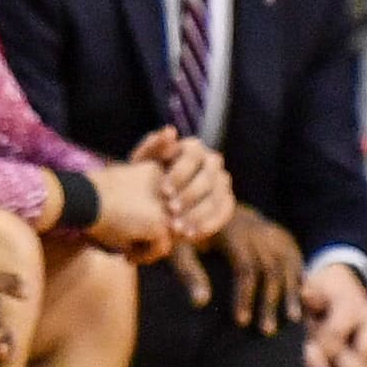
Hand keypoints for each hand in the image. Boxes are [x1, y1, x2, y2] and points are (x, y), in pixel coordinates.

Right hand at [84, 160, 173, 263]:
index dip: (148, 219)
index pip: (165, 201)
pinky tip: (126, 255)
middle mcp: (168, 186)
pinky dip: (145, 256)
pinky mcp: (161, 223)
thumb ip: (137, 201)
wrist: (79, 198)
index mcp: (155, 171)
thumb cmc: (89, 196)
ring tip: (128, 253)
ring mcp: (167, 205)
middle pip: (171, 219)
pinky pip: (162, 248)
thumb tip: (155, 231)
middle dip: (153, 235)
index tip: (126, 227)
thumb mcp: (117, 192)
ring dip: (150, 247)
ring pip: (170, 235)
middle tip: (131, 245)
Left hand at [132, 127, 235, 242]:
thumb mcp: (140, 163)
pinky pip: (224, 212)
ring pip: (218, 196)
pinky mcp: (225, 201)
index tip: (163, 191)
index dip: (180, 173)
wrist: (147, 199)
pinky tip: (191, 235)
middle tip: (171, 210)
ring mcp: (222, 182)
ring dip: (199, 213)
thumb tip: (171, 131)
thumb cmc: (142, 177)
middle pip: (209, 177)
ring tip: (178, 228)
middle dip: (190, 195)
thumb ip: (151, 146)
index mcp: (193, 148)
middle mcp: (212, 162)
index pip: (194, 155)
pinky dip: (209, 224)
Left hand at [172, 205, 302, 332]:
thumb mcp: (179, 247)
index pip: (245, 267)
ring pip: (289, 265)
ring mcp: (273, 232)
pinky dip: (299, 281)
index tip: (241, 322)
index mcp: (232, 231)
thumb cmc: (189, 232)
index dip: (245, 295)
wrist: (209, 204)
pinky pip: (297, 261)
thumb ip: (188, 272)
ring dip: (291, 294)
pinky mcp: (282, 236)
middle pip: (271, 269)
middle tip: (266, 331)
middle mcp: (258, 229)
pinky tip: (302, 303)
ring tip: (292, 321)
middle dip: (270, 301)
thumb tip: (200, 303)